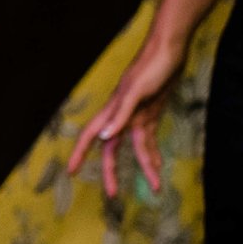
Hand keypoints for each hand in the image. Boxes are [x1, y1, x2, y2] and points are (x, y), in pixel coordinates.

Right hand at [66, 37, 182, 201]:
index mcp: (114, 110)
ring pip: (136, 148)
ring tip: (155, 187)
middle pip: (112, 148)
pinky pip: (149, 139)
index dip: (79, 153)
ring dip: (145, 166)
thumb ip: (120, 114)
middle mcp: (122, 115)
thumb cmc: (152, 66)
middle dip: (111, 171)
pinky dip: (154, 153)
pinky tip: (159, 165)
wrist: (170, 49)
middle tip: (113, 194)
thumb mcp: (137, 91)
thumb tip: (103, 138)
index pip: (90, 135)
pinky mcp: (152, 113)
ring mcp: (137, 115)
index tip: (72, 171)